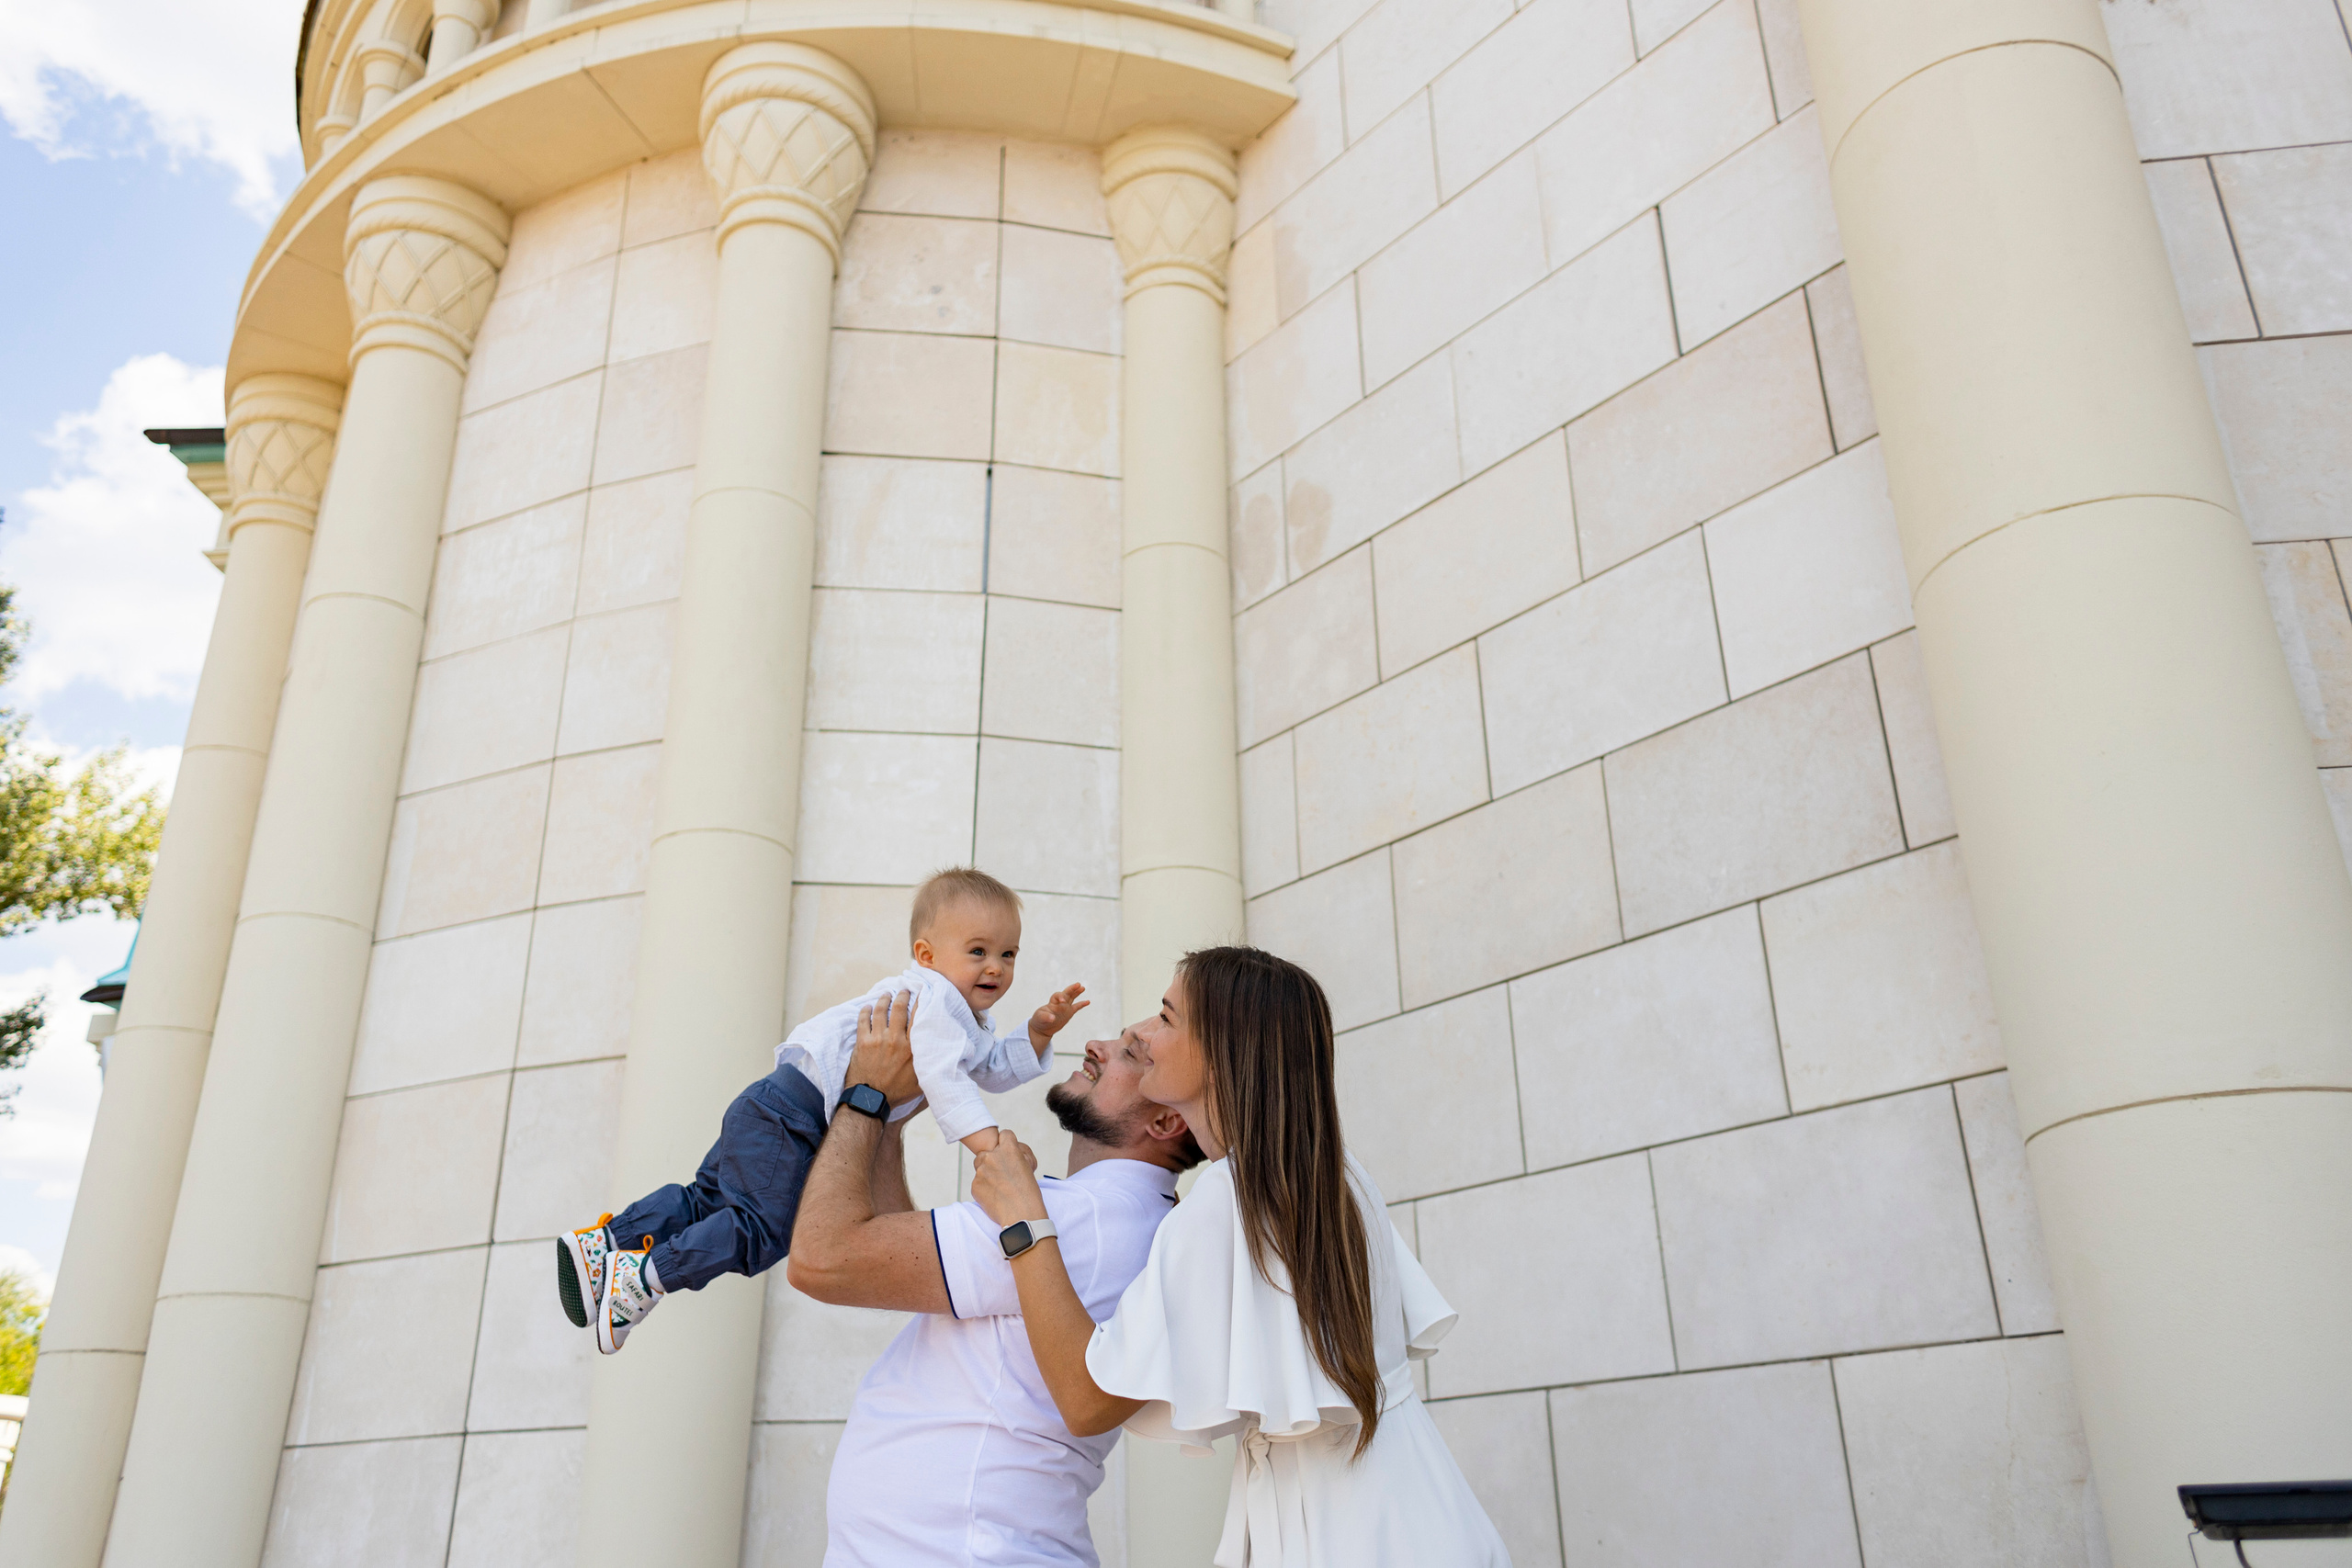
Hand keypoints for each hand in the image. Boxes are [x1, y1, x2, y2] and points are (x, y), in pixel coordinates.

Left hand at [850, 990, 922, 1108]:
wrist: (871, 1100)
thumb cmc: (897, 1092)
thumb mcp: (921, 1080)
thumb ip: (930, 1065)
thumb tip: (945, 1058)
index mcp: (912, 1047)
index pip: (917, 1017)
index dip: (920, 1001)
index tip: (921, 993)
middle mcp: (896, 1040)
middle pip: (899, 1008)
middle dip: (902, 995)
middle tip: (903, 990)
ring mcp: (878, 1039)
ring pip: (880, 1011)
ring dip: (883, 1000)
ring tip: (886, 994)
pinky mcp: (862, 1042)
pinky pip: (863, 1020)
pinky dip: (865, 1011)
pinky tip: (867, 1007)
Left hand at [970, 1130, 1047, 1225]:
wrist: (1022, 1215)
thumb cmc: (1029, 1194)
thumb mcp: (1027, 1168)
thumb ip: (1013, 1158)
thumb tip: (1004, 1157)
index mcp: (1009, 1149)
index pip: (1004, 1135)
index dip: (1006, 1143)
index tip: (1006, 1151)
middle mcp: (993, 1156)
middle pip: (986, 1152)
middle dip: (991, 1160)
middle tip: (1001, 1174)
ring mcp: (981, 1171)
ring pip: (980, 1167)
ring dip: (986, 1174)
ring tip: (1000, 1188)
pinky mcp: (975, 1185)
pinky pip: (977, 1183)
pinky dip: (984, 1189)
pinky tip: (995, 1198)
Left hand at [1028, 982, 1089, 1044]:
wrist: (1042, 1027)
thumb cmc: (1039, 1021)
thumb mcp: (1040, 1018)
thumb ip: (1046, 1017)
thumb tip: (1053, 1018)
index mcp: (1052, 1002)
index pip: (1058, 995)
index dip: (1060, 996)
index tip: (1062, 1001)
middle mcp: (1059, 1003)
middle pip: (1066, 993)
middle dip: (1072, 989)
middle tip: (1078, 984)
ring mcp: (1065, 1007)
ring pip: (1072, 997)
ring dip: (1077, 992)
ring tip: (1083, 988)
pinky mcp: (1069, 1013)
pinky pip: (1077, 1007)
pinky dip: (1082, 1004)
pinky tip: (1088, 1001)